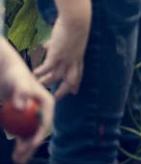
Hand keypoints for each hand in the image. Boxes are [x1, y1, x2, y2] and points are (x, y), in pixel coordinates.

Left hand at [0, 46, 54, 163]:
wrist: (6, 72)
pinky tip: (15, 152)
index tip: (31, 145)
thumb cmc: (14, 75)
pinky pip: (23, 132)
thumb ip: (22, 93)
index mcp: (47, 103)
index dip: (39, 135)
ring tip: (17, 159)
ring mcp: (32, 115)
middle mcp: (42, 110)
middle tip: (22, 157)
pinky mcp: (23, 117)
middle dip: (31, 147)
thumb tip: (21, 107)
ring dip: (25, 148)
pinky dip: (19, 142)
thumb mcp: (19, 83)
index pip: (46, 121)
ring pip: (30, 135)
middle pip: (38, 131)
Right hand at [33, 15, 88, 98]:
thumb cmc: (74, 23)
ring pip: (56, 76)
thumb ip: (57, 45)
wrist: (77, 19)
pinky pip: (47, 68)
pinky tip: (34, 74)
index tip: (75, 91)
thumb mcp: (68, 37)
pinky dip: (40, 72)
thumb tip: (46, 46)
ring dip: (46, 82)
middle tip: (56, 98)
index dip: (76, 82)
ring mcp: (66, 58)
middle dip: (63, 90)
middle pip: (70, 80)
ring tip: (38, 84)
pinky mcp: (57, 54)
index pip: (79, 73)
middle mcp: (74, 59)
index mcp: (79, 55)